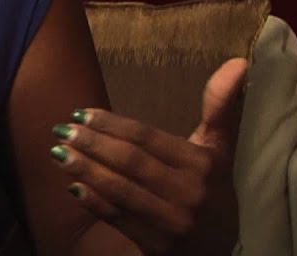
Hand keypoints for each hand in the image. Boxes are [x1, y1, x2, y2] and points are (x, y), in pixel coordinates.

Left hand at [49, 57, 248, 254]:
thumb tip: (238, 61)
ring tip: (58, 154)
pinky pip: (119, 219)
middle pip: (130, 162)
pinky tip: (73, 187)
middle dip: (92, 144)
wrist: (220, 247)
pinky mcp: (158, 246)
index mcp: (202, 164)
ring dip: (85, 171)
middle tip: (62, 130)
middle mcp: (190, 193)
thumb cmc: (211, 187)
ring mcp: (173, 223)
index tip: (81, 113)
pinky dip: (94, 202)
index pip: (147, 138)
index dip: (112, 124)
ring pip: (121, 190)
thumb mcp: (218, 148)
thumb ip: (220, 106)